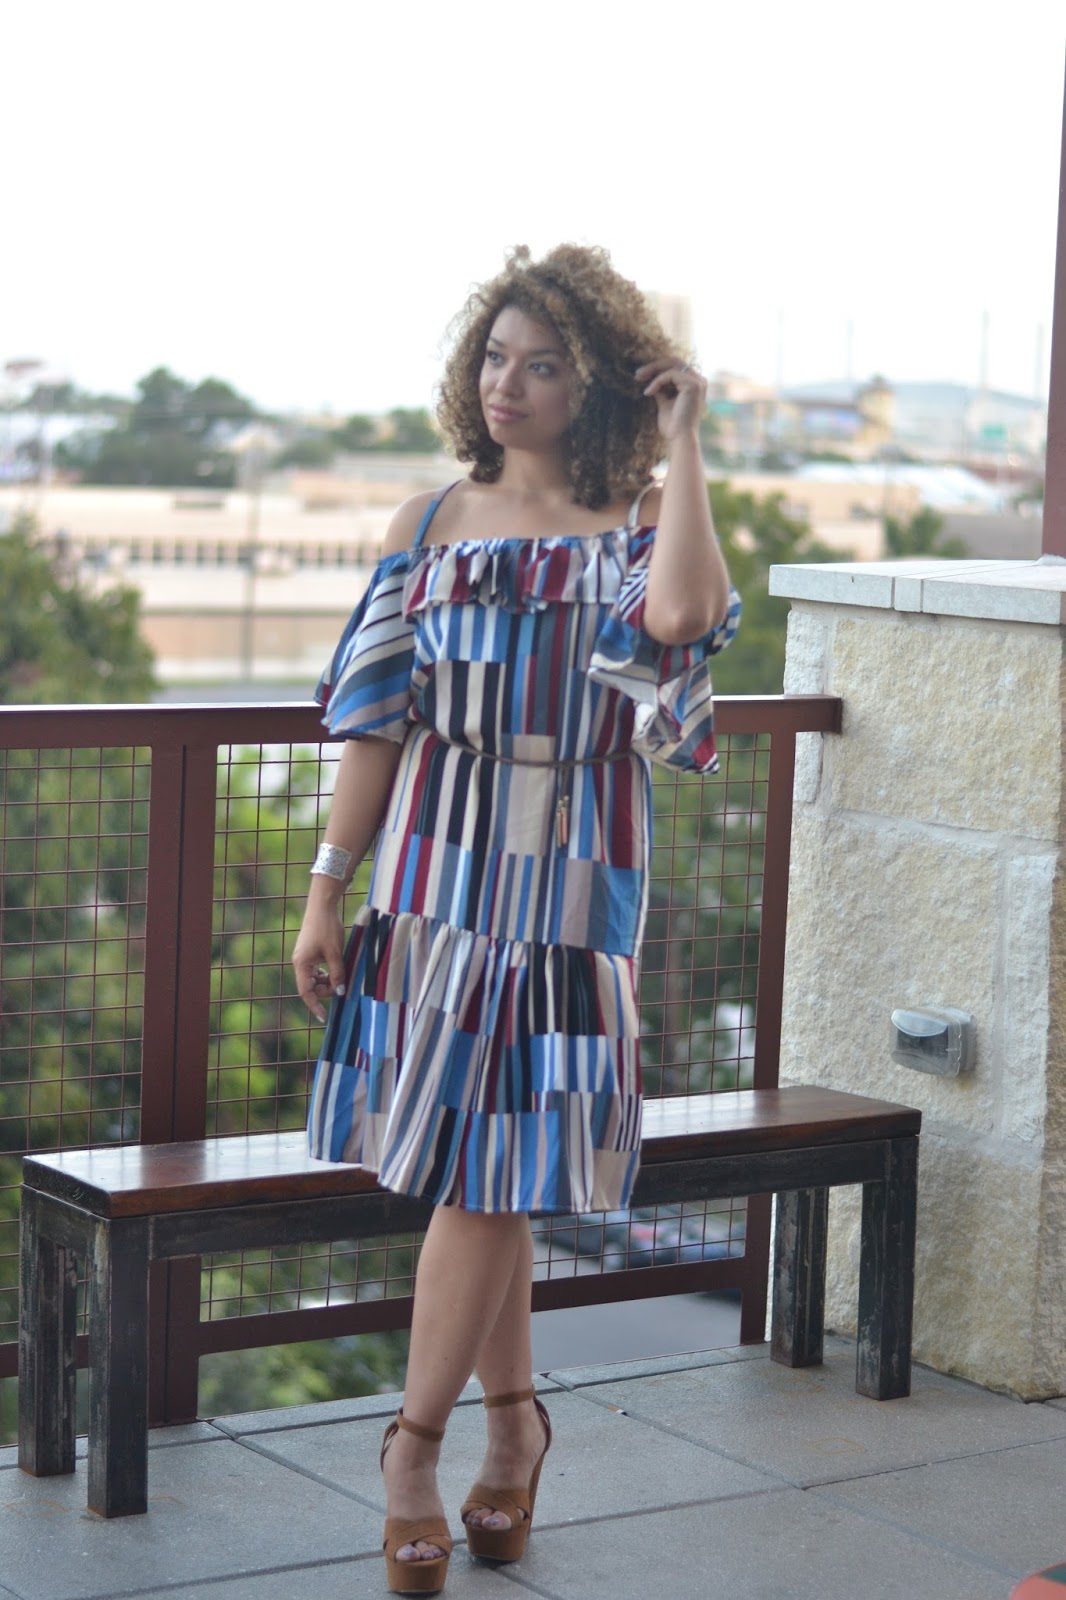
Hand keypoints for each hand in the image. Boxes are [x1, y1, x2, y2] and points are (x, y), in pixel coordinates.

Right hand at [292, 906, 347, 1023]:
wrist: (322, 906)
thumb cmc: (327, 928)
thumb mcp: (335, 953)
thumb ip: (337, 974)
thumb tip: (339, 992)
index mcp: (301, 964)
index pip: (306, 993)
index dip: (315, 1006)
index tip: (324, 1018)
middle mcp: (300, 963)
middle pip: (310, 987)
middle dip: (325, 990)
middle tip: (342, 986)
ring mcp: (304, 957)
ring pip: (314, 979)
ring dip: (327, 981)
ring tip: (341, 975)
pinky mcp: (310, 952)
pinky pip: (316, 970)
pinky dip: (326, 973)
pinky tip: (336, 968)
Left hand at [636, 358, 706, 444]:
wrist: (680, 439)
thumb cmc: (673, 426)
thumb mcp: (665, 403)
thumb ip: (661, 389)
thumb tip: (651, 379)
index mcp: (694, 384)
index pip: (675, 367)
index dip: (657, 368)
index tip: (640, 376)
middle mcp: (699, 380)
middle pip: (674, 361)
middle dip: (654, 366)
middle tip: (637, 374)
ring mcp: (698, 382)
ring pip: (672, 365)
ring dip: (653, 370)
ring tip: (639, 379)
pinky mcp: (693, 385)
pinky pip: (670, 375)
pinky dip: (657, 382)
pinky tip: (648, 393)